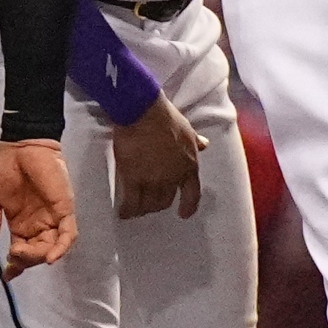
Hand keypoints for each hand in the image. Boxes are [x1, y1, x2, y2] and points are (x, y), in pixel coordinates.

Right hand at [0, 138, 75, 274]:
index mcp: (22, 224)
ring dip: (39, 256)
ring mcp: (53, 217)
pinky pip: (69, 233)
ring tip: (22, 254)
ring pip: (52, 247)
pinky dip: (61, 247)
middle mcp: (39, 224)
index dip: (16, 266)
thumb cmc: (5, 168)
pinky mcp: (64, 208)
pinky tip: (50, 257)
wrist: (20, 146)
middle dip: (26, 261)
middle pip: (37, 253)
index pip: (23, 251)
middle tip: (13, 256)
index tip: (7, 276)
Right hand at [107, 99, 205, 219]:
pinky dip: (128, 210)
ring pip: (148, 204)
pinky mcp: (133, 179)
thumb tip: (204, 145)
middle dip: (158, 204)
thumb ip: (195, 142)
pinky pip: (131, 202)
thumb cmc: (166, 118)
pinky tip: (123, 213)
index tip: (184, 214)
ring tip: (136, 208)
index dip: (189, 206)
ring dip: (143, 209)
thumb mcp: (188, 130)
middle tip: (150, 203)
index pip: (193, 194)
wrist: (144, 113)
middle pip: (166, 201)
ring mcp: (153, 180)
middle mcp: (172, 178)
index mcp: (189, 166)